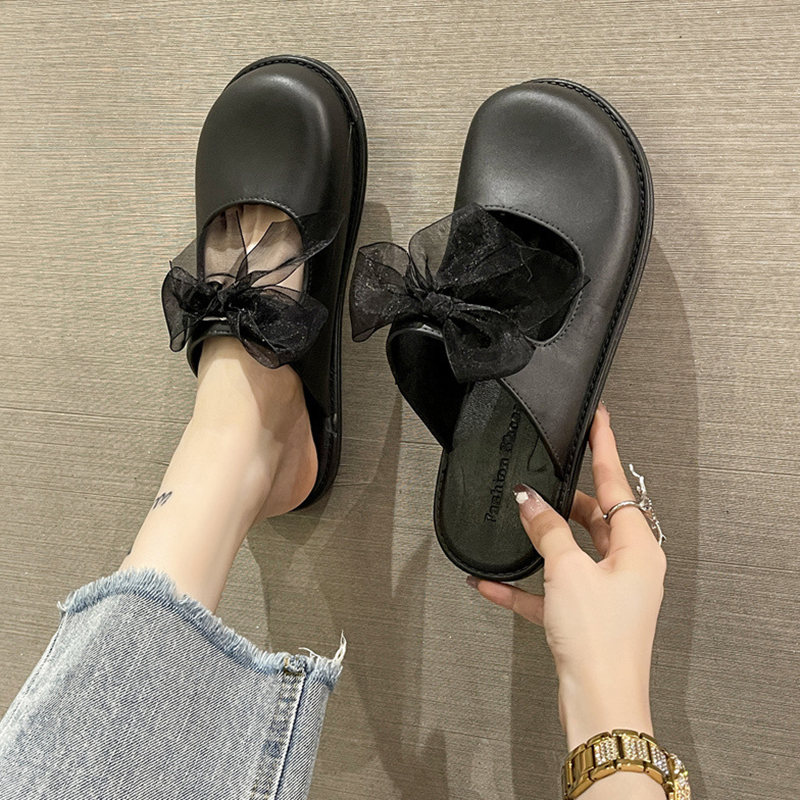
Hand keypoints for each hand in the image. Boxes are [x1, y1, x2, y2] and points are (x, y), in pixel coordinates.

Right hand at [470, 403, 666, 748]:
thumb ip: (547, 530)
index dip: (604, 449)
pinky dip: (526, 584)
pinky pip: (552, 588)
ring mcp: (608, 592)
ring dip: (541, 541)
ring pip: (572, 550)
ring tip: (515, 524)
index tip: (599, 420)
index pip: (618, 485)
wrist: (599, 703)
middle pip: (595, 518)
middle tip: (539, 482)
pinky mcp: (586, 615)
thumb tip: (529, 501)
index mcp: (640, 549)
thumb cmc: (599, 641)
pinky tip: (492, 582)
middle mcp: (629, 567)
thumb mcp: (568, 571)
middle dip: (562, 502)